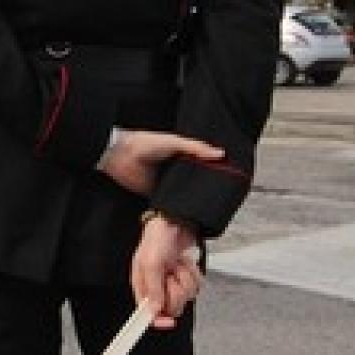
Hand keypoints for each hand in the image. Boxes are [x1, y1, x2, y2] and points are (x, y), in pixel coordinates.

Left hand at [97, 129, 222, 196]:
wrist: (121, 157)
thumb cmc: (145, 143)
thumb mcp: (174, 141)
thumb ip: (196, 147)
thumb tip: (220, 153)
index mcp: (183, 156)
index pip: (204, 166)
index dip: (216, 172)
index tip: (233, 179)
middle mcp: (177, 171)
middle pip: (197, 182)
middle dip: (207, 189)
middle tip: (225, 197)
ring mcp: (169, 184)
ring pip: (186, 194)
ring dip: (194, 200)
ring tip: (211, 208)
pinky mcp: (159, 196)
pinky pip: (172, 204)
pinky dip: (178, 208)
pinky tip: (190, 213)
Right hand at [131, 216, 202, 329]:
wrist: (177, 223)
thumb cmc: (158, 239)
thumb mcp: (151, 263)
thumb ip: (153, 288)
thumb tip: (154, 310)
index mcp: (142, 286)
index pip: (147, 312)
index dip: (157, 320)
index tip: (167, 322)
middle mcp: (157, 287)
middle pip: (171, 307)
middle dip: (175, 291)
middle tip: (171, 276)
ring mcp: (173, 283)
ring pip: (186, 297)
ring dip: (185, 279)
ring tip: (177, 265)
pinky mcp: (186, 278)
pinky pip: (196, 286)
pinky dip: (193, 274)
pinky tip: (185, 264)